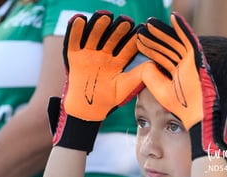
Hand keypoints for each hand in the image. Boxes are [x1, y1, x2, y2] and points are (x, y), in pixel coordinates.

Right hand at [48, 11, 143, 151]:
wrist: (88, 110)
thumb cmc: (109, 100)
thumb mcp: (125, 87)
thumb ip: (138, 75)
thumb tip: (152, 63)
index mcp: (118, 60)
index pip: (127, 46)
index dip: (134, 38)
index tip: (142, 30)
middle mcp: (104, 54)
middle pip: (111, 37)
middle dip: (118, 29)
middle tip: (125, 20)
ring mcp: (89, 54)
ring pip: (94, 35)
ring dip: (98, 25)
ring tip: (104, 15)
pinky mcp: (74, 56)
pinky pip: (74, 41)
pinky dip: (75, 30)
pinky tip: (79, 19)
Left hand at [137, 12, 226, 158]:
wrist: (197, 119)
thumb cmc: (180, 109)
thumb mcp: (161, 91)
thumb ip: (152, 78)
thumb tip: (144, 64)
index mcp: (175, 74)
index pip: (161, 56)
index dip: (150, 48)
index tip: (138, 40)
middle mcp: (184, 66)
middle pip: (167, 47)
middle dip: (155, 38)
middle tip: (142, 28)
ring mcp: (191, 63)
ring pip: (176, 42)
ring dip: (164, 31)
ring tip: (150, 22)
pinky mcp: (198, 61)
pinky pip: (191, 42)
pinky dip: (183, 29)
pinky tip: (174, 18)